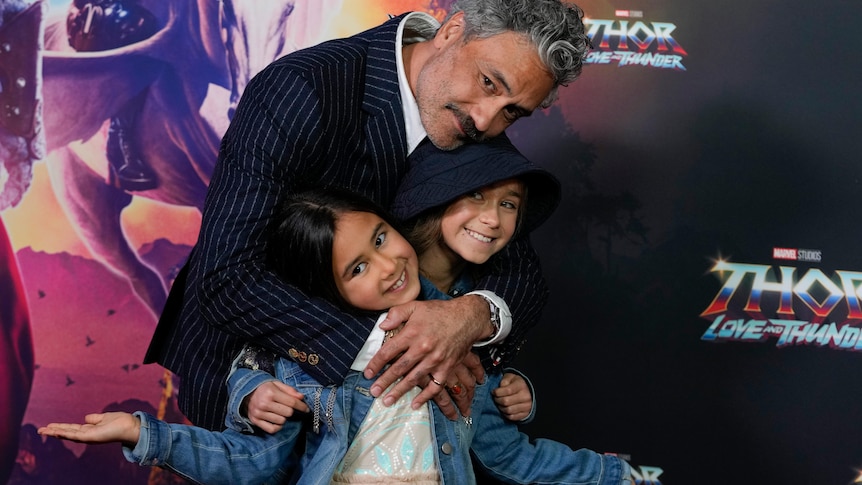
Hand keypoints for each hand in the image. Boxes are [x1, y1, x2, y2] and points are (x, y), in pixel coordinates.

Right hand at [38, 412, 140, 446]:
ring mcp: (88, 437)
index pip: (71, 428)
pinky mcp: (91, 437)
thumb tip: (86, 418)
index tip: (49, 426)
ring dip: (55, 432)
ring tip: (43, 430)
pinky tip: (56, 431)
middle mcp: (87, 435)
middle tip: (39, 430)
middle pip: (67, 432)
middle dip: (53, 431)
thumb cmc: (120, 422)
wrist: (130, 426)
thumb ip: (94, 419)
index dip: (60, 427)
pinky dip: (65, 433)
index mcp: (90, 429)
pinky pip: (75, 435)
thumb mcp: (104, 418)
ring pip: (68, 434)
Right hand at [243, 380, 309, 433]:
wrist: (246, 392)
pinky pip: (272, 429)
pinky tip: (276, 420)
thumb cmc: (264, 388)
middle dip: (291, 410)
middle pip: (288, 413)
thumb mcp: (276, 384)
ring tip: (279, 411)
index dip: (302, 406)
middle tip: (287, 407)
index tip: (306, 409)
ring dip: (283, 417)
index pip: (292, 402)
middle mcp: (264, 403)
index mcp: (271, 393)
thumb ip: (290, 390)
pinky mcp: (255, 421)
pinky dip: (277, 426)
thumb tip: (301, 397)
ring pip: (281, 421)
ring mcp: (259, 413)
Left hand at [365, 296, 487, 415]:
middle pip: (399, 368)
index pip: (388, 351)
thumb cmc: (438, 312)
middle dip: (384, 381)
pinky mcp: (447, 367)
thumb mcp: (415, 306)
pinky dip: (425, 397)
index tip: (367, 373)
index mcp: (412, 332)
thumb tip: (381, 326)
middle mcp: (422, 348)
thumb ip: (397, 314)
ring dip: (399, 391)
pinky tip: (415, 404)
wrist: (466, 318)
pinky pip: (435, 386)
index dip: (376, 363)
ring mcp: (435, 359)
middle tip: (373, 392)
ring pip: (414, 379)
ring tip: (387, 401)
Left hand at [493, 372, 532, 421]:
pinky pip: (512, 417)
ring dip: (501, 408)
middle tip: (496, 398)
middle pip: (506, 402)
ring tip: (500, 404)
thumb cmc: (516, 383)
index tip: (493, 392)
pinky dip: (506, 414)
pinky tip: (504, 409)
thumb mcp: (510, 377)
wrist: (528, 392)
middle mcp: (525, 396)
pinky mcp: (525, 414)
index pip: (507, 390)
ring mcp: (526, 406)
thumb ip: (504, 380)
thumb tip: (499, 388)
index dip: (497, 392)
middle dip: (497, 400)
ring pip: (508, 410)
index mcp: (521, 386)